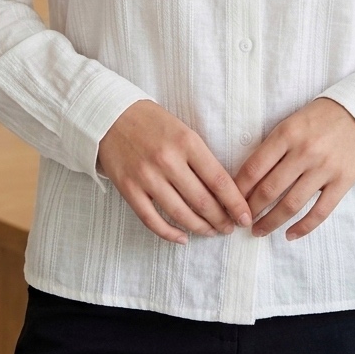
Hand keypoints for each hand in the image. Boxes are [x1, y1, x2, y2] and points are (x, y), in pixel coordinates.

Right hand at [96, 100, 252, 244]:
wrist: (110, 116)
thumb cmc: (151, 122)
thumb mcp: (182, 129)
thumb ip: (200, 157)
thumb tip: (223, 190)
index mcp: (186, 142)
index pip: (219, 180)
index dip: (235, 203)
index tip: (245, 216)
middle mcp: (167, 160)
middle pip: (202, 201)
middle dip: (221, 220)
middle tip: (229, 228)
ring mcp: (146, 176)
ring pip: (180, 214)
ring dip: (200, 228)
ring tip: (211, 232)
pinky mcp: (129, 189)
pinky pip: (152, 220)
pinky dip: (169, 233)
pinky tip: (182, 237)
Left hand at [233, 98, 354, 241]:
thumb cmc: (320, 119)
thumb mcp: (292, 122)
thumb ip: (273, 146)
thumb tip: (248, 177)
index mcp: (287, 133)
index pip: (255, 167)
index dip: (239, 188)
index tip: (230, 200)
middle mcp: (304, 152)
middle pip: (270, 189)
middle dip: (251, 209)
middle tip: (240, 220)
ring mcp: (324, 168)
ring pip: (291, 204)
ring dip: (271, 221)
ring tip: (258, 231)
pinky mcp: (342, 182)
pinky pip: (320, 212)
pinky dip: (303, 227)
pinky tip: (289, 235)